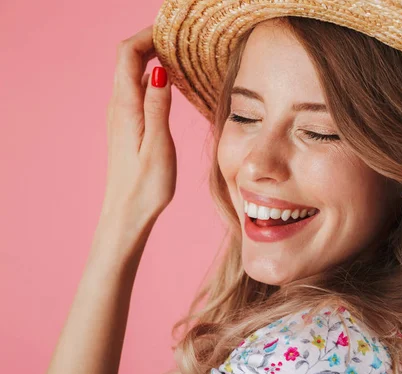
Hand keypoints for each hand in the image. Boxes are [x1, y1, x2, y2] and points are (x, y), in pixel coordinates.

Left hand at [100, 25, 175, 224]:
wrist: (127, 214)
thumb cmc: (146, 186)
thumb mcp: (157, 145)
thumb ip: (157, 106)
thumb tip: (158, 71)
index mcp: (125, 107)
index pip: (127, 54)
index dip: (147, 34)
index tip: (172, 30)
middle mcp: (119, 106)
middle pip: (128, 58)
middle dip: (151, 41)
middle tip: (181, 37)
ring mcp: (122, 115)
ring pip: (133, 73)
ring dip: (152, 58)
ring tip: (180, 54)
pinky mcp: (128, 126)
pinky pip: (137, 90)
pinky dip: (153, 77)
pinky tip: (171, 83)